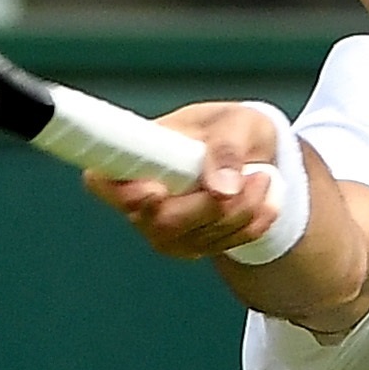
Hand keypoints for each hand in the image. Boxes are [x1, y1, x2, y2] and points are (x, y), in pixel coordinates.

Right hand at [84, 104, 299, 261]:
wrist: (257, 154)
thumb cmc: (232, 129)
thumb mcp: (236, 123)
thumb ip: (226, 148)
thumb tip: (219, 188)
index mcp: (135, 158)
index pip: (103, 182)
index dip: (121, 192)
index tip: (154, 190)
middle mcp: (140, 201)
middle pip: (160, 223)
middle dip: (210, 206)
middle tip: (250, 176)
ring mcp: (165, 230)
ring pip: (200, 238)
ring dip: (243, 210)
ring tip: (262, 176)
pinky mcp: (195, 246)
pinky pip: (227, 245)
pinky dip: (255, 222)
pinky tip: (265, 198)